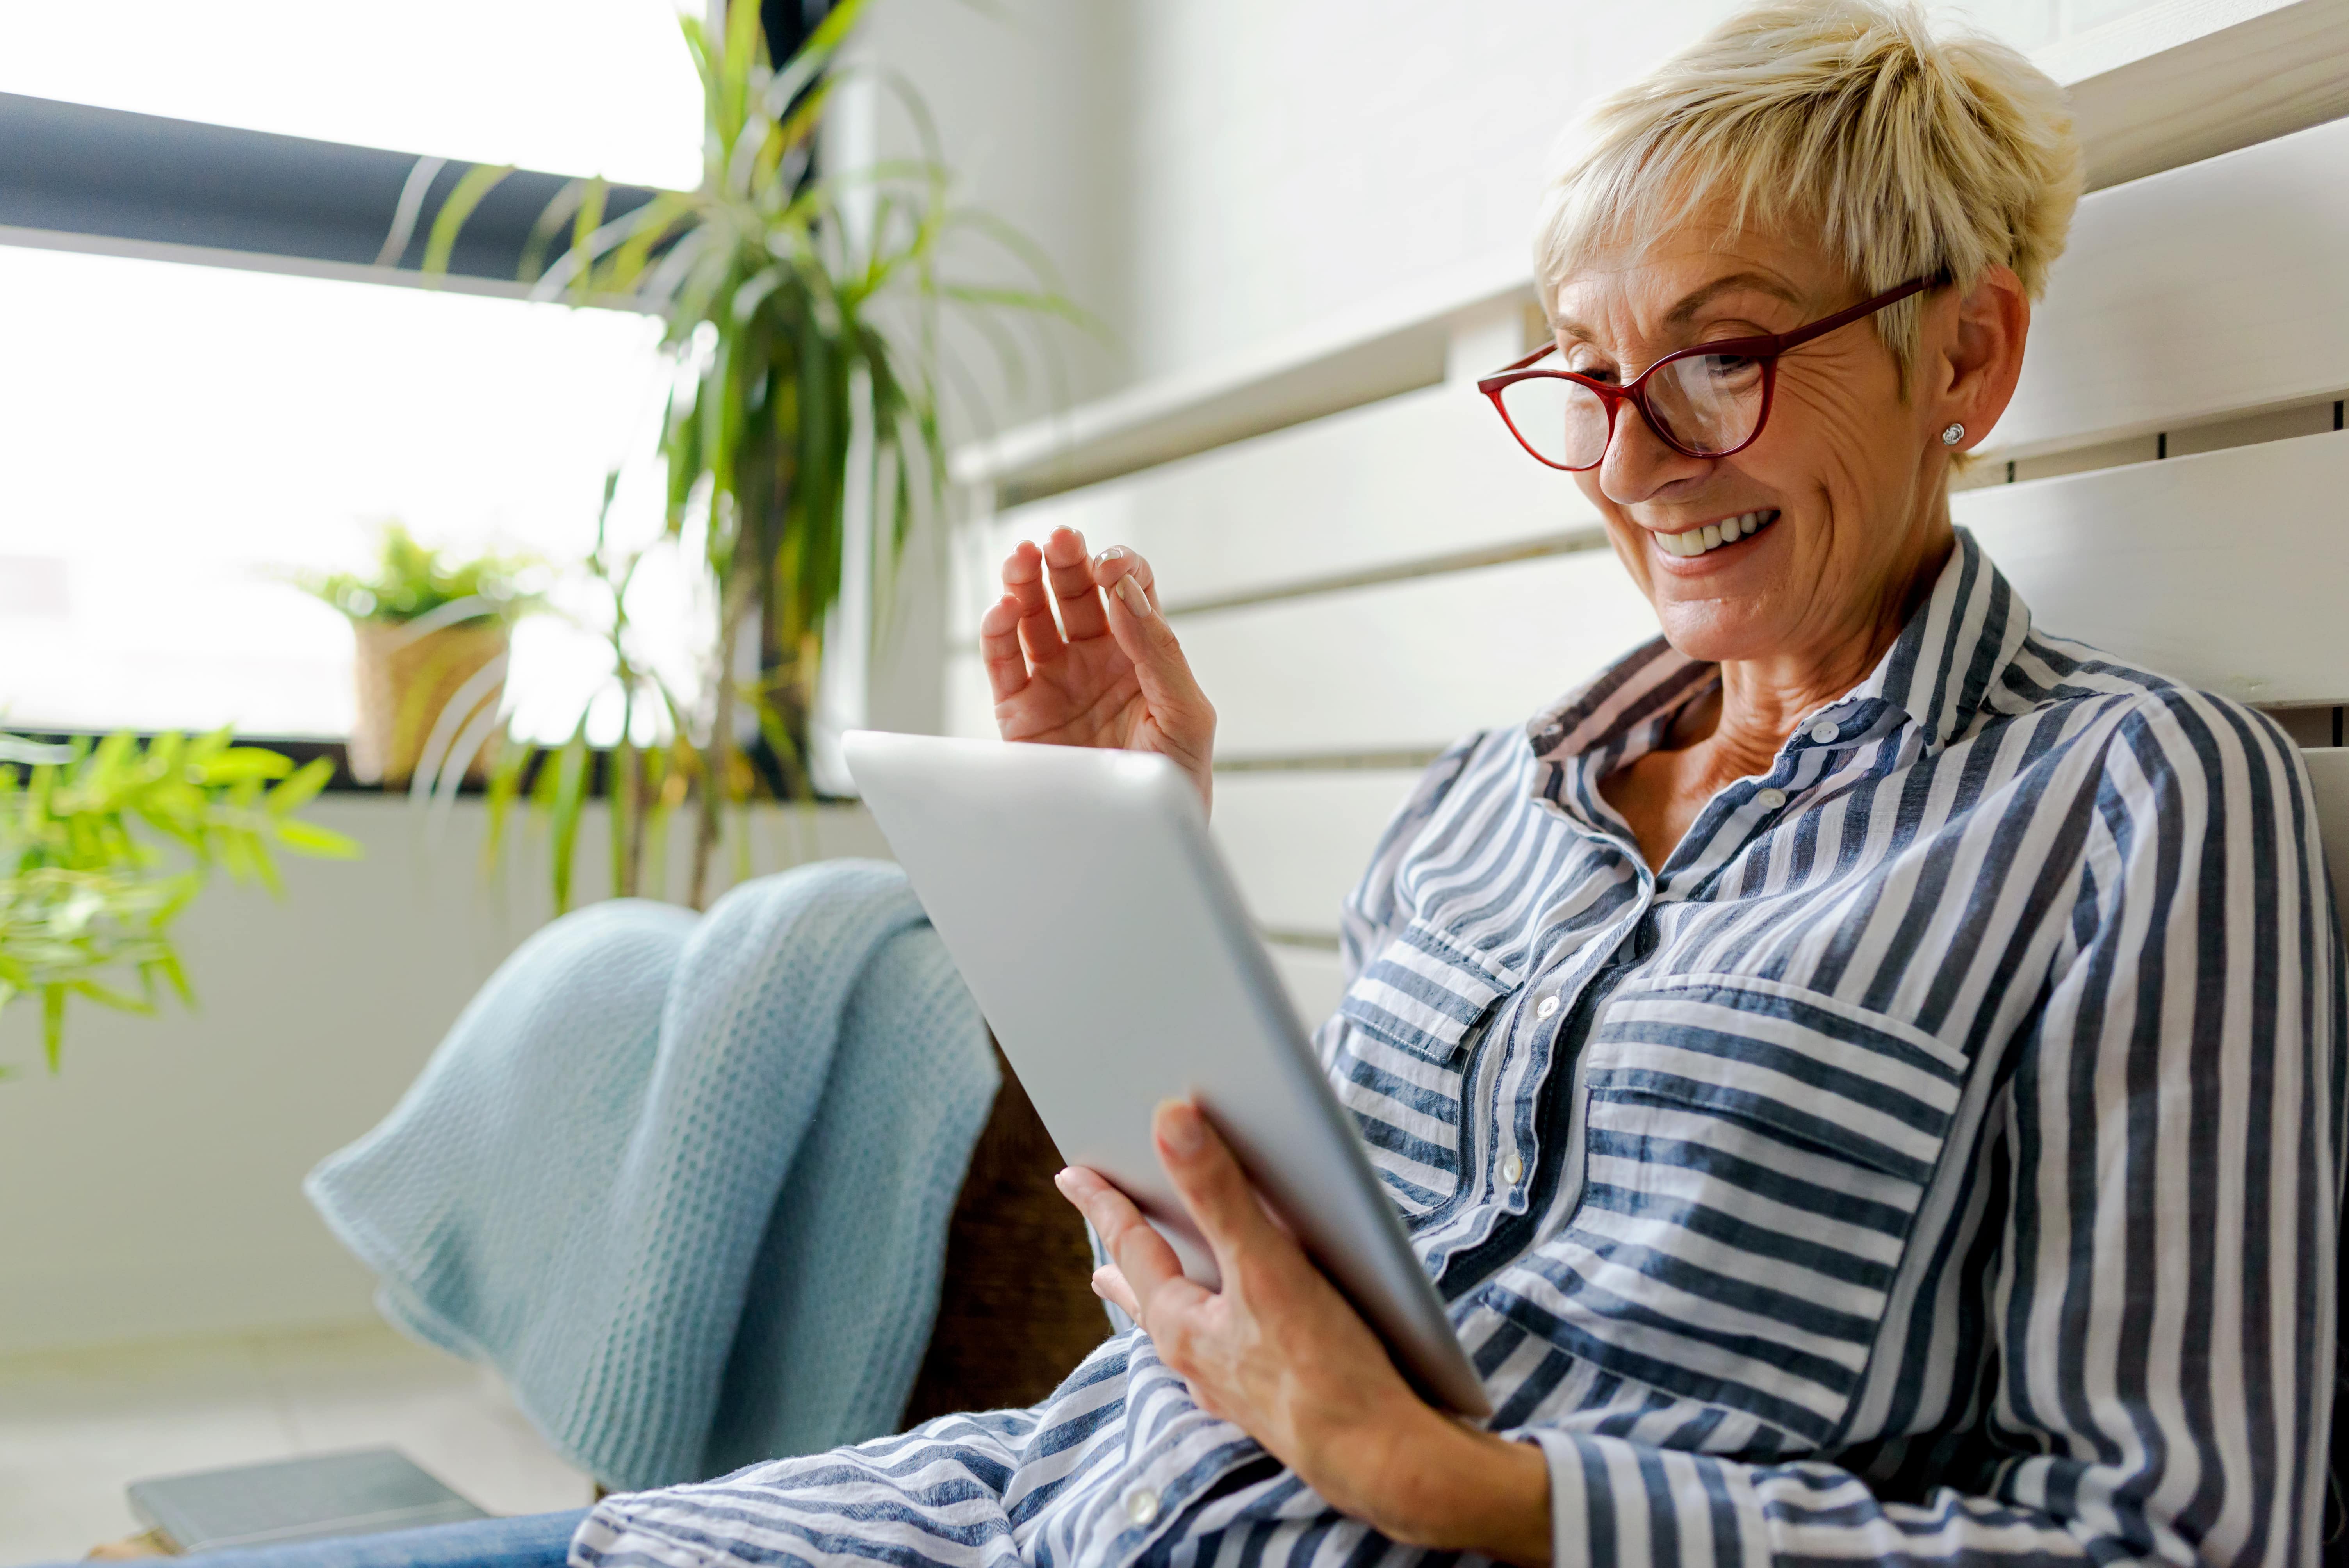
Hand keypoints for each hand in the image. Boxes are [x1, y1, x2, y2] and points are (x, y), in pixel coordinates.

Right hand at [980, 527, 1215, 808]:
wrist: (1137, 845)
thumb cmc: (1174, 786)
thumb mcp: (1187, 716)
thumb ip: (1160, 652)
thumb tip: (1122, 591)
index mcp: (1142, 655)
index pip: (1128, 590)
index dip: (1119, 568)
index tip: (1110, 570)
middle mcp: (1095, 661)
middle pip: (1075, 592)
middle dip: (1067, 561)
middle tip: (1059, 540)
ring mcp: (1054, 683)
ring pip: (1032, 617)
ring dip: (1024, 581)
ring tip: (1021, 557)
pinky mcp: (1017, 711)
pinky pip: (1002, 661)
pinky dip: (997, 631)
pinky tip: (1004, 610)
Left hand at [1053, 1101, 1551, 1564]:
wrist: (1382, 1462)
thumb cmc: (1324, 1371)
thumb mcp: (1266, 1267)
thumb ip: (1218, 1192)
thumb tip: (1169, 1121)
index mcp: (1181, 1327)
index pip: (1132, 1247)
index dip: (1103, 1203)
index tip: (1070, 1175)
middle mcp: (1198, 1361)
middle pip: (1152, 1293)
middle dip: (1129, 1260)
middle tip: (1100, 1246)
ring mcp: (1235, 1386)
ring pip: (1189, 1326)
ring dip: (1173, 1295)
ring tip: (1155, 1286)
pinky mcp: (1277, 1400)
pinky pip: (1231, 1350)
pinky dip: (1225, 1326)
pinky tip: (1240, 1334)